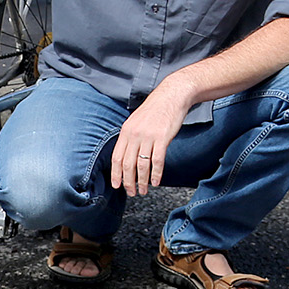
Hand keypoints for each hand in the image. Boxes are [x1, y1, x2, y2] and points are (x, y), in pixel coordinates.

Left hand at [110, 82, 191, 196]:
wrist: (172, 96)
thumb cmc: (155, 110)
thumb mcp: (136, 121)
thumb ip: (130, 137)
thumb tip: (127, 157)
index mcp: (126, 131)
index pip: (117, 157)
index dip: (116, 174)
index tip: (117, 185)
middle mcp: (134, 134)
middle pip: (127, 164)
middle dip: (128, 182)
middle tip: (131, 192)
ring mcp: (148, 136)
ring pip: (142, 165)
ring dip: (142, 181)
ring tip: (144, 190)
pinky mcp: (162, 138)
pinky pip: (157, 161)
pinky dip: (156, 174)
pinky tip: (156, 181)